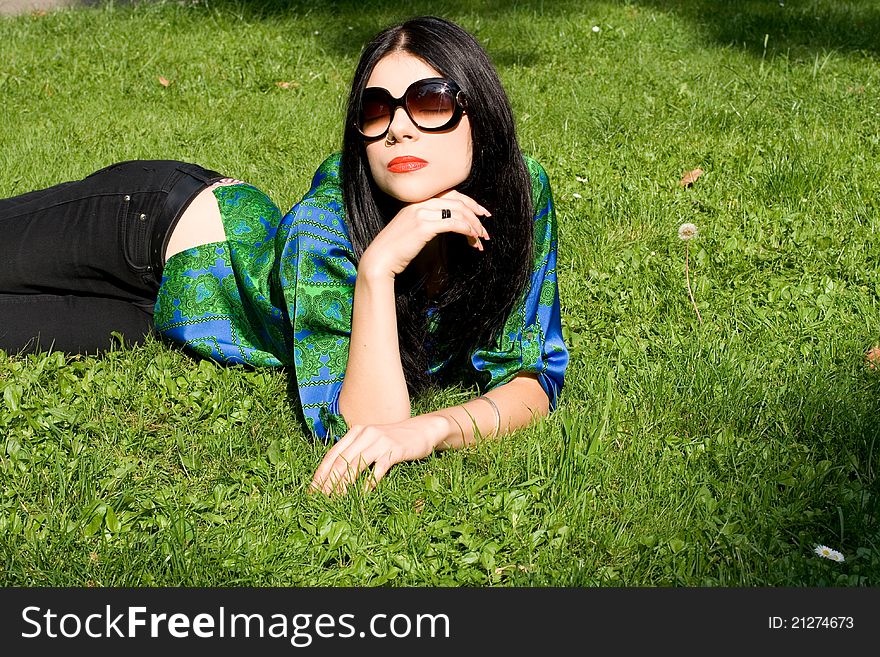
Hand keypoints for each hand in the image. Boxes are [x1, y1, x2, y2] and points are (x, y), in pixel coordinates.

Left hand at [310, 415, 449, 494]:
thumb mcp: (373, 441)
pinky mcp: (394, 450)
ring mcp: (379, 441)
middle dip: (328, 482)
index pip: (332, 454)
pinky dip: (368, 483)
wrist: (423, 429)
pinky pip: (377, 468)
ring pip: (355, 464)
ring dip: (343, 484)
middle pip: (341, 461)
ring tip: (335, 499)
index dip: (320, 473)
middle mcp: (365, 434)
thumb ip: (357, 451)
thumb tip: (337, 474)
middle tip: (320, 500)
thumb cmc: (396, 440)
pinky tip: (361, 495)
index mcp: (356, 432)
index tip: (312, 491)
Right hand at [358, 190, 491, 278]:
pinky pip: (453, 223)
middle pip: (457, 201)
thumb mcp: (414, 231)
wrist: (380, 259)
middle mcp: (420, 203)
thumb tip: (452, 225)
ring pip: (458, 212)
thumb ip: (430, 223)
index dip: (470, 202)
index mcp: (418, 202)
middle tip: (486, 228)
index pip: (450, 194)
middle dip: (476, 213)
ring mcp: (421, 212)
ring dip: (473, 225)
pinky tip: (472, 238)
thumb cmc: (396, 250)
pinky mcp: (424, 226)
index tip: (482, 213)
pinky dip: (466, 229)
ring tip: (480, 239)